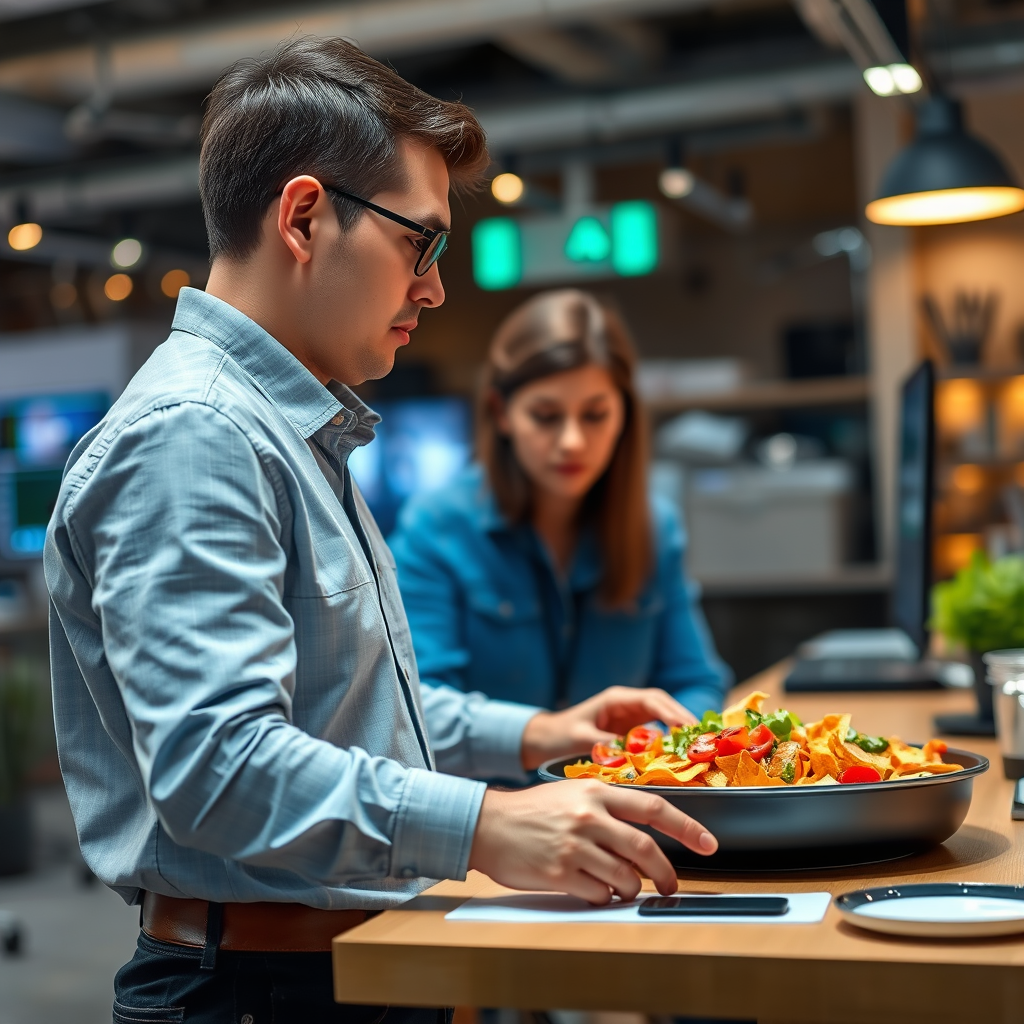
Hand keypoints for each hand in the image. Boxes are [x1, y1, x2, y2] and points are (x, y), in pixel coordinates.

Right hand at [468, 779, 717, 903]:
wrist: (489, 824)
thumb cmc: (533, 810)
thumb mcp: (573, 792)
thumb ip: (609, 805)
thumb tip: (648, 830)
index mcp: (595, 791)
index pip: (654, 807)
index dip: (687, 827)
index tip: (709, 843)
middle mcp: (589, 816)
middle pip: (645, 849)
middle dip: (667, 874)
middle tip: (671, 886)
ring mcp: (575, 845)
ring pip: (626, 878)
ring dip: (632, 889)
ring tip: (621, 887)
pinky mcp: (560, 873)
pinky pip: (599, 894)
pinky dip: (604, 897)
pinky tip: (594, 889)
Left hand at [520, 685, 696, 770]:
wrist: (543, 741)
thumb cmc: (558, 735)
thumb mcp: (579, 738)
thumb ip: (606, 744)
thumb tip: (634, 754)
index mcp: (616, 699)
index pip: (652, 700)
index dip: (672, 712)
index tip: (688, 728)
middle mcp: (627, 705)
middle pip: (664, 707)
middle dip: (683, 720)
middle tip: (702, 740)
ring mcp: (630, 718)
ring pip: (663, 720)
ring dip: (679, 732)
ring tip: (697, 749)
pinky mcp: (630, 732)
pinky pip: (655, 735)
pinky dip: (668, 744)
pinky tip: (679, 758)